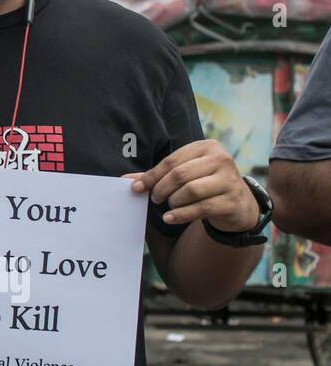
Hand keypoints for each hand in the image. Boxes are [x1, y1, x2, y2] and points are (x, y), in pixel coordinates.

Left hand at [127, 139, 258, 232]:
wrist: (238, 204)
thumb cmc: (204, 184)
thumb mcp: (185, 175)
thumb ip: (158, 176)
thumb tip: (127, 180)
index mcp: (207, 147)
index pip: (172, 161)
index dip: (152, 176)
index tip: (137, 188)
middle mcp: (221, 159)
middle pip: (180, 174)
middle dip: (161, 188)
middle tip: (154, 198)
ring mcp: (230, 180)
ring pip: (191, 190)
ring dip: (173, 201)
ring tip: (169, 206)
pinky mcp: (233, 201)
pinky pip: (202, 208)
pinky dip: (181, 214)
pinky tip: (170, 218)